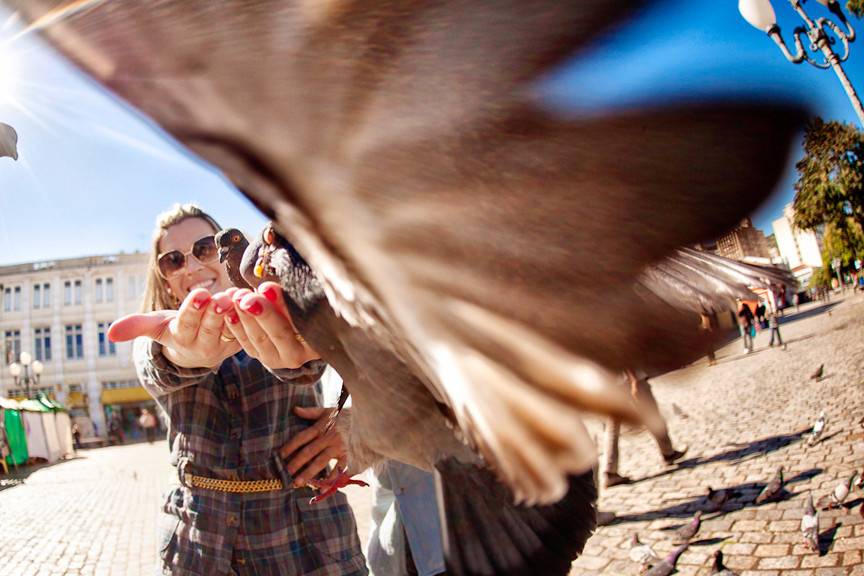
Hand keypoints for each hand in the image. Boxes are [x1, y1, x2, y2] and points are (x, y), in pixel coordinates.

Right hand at [108, 289, 239, 367]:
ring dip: (236, 313)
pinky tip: (256, 300)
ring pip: (231, 328)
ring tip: (239, 297)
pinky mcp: (244, 342)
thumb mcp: (156, 326)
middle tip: (222, 296)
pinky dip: (252, 316)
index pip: (186, 323)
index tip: (201, 294)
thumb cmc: (176, 329)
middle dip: (215, 311)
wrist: (200, 349)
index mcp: (181, 337)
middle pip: (210, 327)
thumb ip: (137, 325)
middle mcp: (204, 345)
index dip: (194, 310)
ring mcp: (225, 345)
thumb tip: (110, 333)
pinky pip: (249, 329)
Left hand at [217, 281, 319, 368]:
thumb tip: (271, 286)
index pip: (299, 322)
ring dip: (245, 317)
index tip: (266, 288)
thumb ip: (293, 296)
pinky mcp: (263, 357)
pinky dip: (237, 327)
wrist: (298, 328)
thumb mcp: (303, 301)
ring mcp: (279, 359)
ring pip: (259, 339)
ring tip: (236, 298)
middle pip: (279, 334)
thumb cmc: (304, 307)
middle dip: (260, 313)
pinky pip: (247, 344)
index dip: (282, 305)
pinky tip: (230, 312)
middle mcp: (299, 355)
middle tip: (246, 296)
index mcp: (315, 342)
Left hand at [278, 406, 346, 487]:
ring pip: (321, 461)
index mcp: (322, 426)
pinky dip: (331, 478)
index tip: (279, 456)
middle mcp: (328, 437)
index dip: (290, 446)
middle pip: (309, 451)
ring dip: (308, 473)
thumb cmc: (348, 414)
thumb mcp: (329, 410)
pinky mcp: (350, 454)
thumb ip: (311, 412)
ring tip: (298, 483)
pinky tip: (322, 486)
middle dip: (296, 463)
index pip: (302, 437)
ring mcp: (339, 447)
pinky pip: (339, 468)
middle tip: (285, 474)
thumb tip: (295, 409)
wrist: (369, 417)